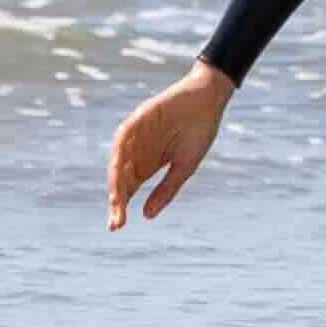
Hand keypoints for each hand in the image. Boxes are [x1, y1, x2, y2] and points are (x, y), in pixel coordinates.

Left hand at [105, 63, 233, 228]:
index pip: (129, 189)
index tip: (117, 227)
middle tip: (117, 221)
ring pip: (119, 161)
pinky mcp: (139, 118)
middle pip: (121, 179)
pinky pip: (125, 137)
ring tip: (117, 200)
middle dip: (117, 200)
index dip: (121, 207)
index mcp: (148, 164)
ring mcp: (137, 136)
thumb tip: (147, 216)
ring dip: (116, 181)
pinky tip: (119, 170)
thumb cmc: (199, 132)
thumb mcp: (185, 166)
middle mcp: (138, 152)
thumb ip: (166, 190)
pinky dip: (121, 152)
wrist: (209, 99)